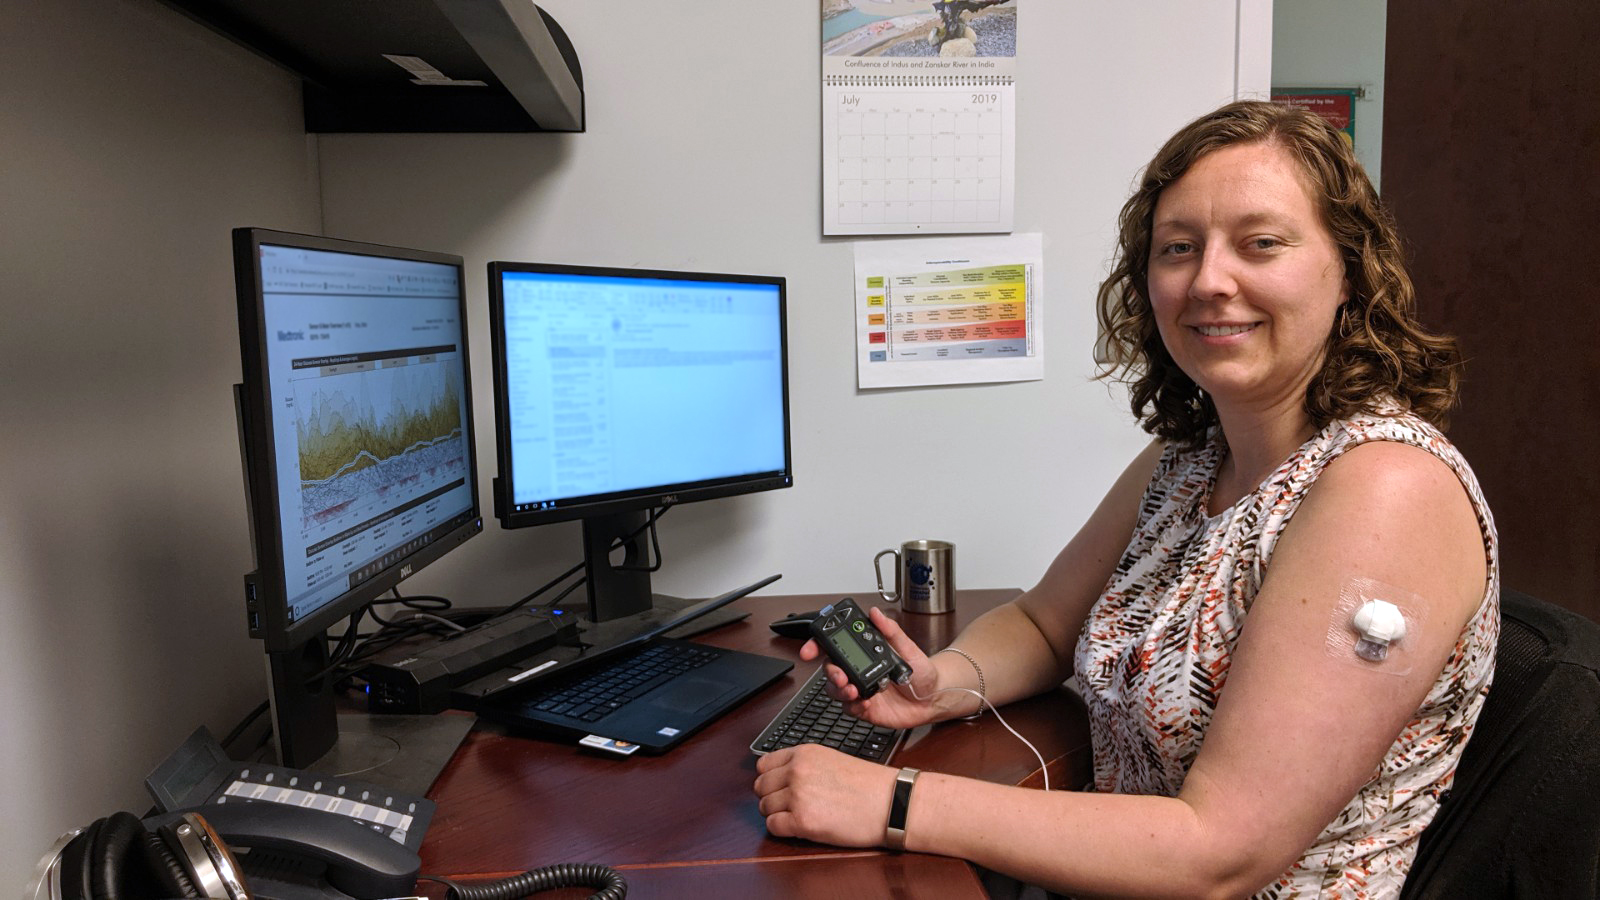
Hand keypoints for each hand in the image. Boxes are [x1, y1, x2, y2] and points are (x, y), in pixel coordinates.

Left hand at [753, 743, 897, 846]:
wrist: (892, 802)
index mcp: (804, 753)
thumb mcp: (832, 760)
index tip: (779, 788)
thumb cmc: (869, 785)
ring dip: (777, 815)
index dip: (770, 779)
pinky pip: (773, 827)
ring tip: (801, 816)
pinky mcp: (802, 821)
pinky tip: (802, 827)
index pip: (763, 764)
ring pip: (764, 808)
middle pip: (760, 787)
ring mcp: (798, 796)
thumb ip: (804, 765)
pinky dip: (783, 830)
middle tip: (790, 806)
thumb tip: (779, 777)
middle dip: (772, 798)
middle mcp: (797, 771)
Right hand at [799, 606, 949, 728]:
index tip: (810, 648)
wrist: (934, 698)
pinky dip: (853, 705)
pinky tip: (864, 701)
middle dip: (830, 671)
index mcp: (864, 653)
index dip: (817, 645)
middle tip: (840, 675)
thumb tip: (876, 613)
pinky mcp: (865, 708)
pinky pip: (850, 708)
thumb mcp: (909, 648)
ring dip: (839, 689)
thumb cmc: (922, 672)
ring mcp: (860, 689)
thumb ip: (891, 631)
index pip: (834, 645)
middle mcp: (858, 670)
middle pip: (830, 668)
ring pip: (835, 690)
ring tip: (852, 689)